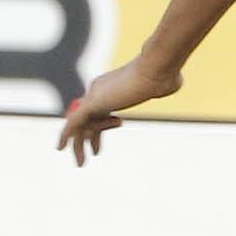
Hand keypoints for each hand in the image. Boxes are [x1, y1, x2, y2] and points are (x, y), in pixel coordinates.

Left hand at [57, 60, 182, 165]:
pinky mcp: (93, 103)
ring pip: (79, 124)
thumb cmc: (165, 76)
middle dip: (85, 138)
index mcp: (110, 85)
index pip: (99, 109)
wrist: (156, 71)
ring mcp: (94, 95)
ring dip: (78, 145)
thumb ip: (164, 84)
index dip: (102, 126)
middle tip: (88, 156)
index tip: (110, 134)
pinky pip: (74, 122)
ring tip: (81, 164)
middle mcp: (98, 89)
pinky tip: (61, 148)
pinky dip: (65, 135)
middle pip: (86, 118)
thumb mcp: (165, 81)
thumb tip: (174, 82)